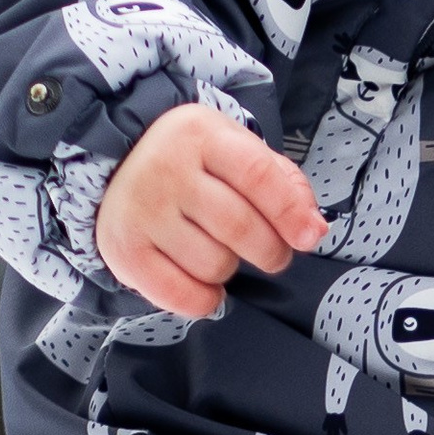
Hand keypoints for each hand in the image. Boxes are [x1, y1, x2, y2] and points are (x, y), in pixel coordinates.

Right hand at [95, 104, 326, 316]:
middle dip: (270, 251)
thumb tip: (314, 229)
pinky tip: (205, 284)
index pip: (257, 175)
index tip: (307, 237)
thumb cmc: (193, 163)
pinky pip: (180, 294)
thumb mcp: (238, 151)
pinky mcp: (124, 250)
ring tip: (220, 250)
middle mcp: (165, 169)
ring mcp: (141, 211)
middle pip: (239, 226)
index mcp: (200, 134)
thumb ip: (284, 184)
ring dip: (231, 269)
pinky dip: (204, 299)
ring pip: (214, 264)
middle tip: (271, 253)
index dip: (290, 212)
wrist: (119, 165)